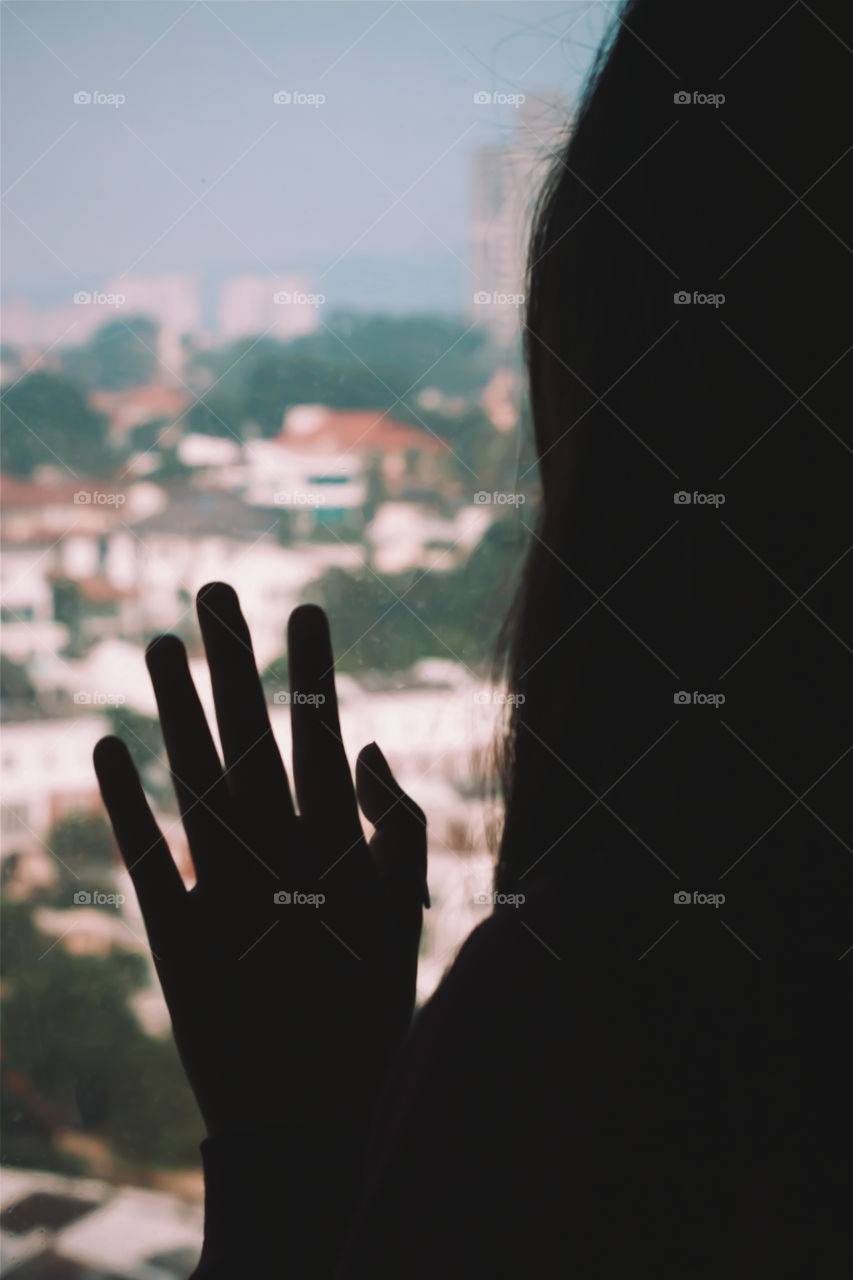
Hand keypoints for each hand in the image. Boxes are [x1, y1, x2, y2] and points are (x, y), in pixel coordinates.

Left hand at [94, 584, 426, 1137]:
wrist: (307, 1115)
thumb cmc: (368, 1006)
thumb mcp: (407, 915)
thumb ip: (400, 826)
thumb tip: (367, 747)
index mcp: (341, 853)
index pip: (324, 738)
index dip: (311, 671)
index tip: (303, 608)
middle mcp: (279, 860)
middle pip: (250, 739)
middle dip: (235, 661)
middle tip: (214, 590)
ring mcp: (221, 895)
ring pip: (194, 779)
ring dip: (174, 708)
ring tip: (159, 643)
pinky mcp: (171, 934)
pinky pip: (144, 855)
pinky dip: (123, 800)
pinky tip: (106, 745)